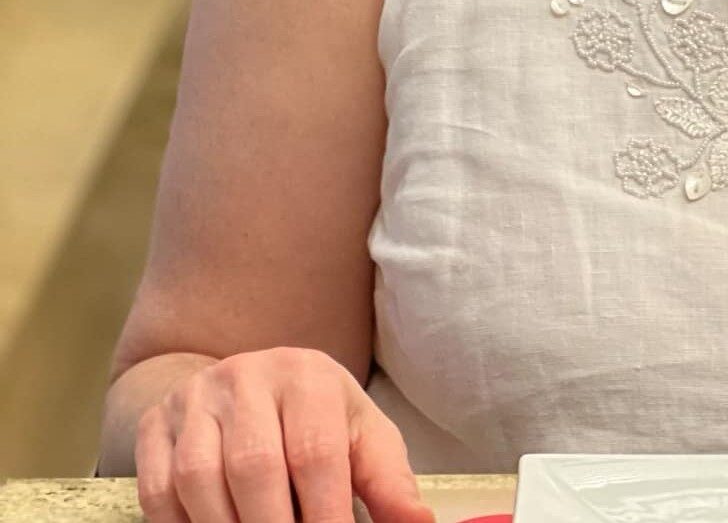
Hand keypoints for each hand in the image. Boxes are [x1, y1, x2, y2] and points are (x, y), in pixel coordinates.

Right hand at [135, 347, 434, 522]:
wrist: (246, 385)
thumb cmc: (313, 418)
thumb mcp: (356, 434)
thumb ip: (386, 479)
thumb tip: (417, 522)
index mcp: (307, 375)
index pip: (315, 452)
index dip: (325, 514)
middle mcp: (247, 377)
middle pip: (255, 467)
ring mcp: (195, 400)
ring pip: (199, 479)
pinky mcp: (155, 427)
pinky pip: (158, 491)